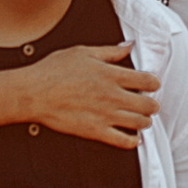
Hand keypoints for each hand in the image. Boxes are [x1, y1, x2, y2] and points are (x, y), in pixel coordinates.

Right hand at [23, 44, 157, 146]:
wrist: (34, 92)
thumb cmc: (53, 71)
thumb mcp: (83, 52)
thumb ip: (110, 51)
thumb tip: (128, 46)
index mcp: (112, 75)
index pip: (148, 81)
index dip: (153, 83)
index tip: (150, 84)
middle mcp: (113, 96)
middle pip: (149, 105)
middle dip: (151, 104)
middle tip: (148, 103)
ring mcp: (106, 115)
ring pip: (140, 123)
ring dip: (144, 121)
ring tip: (140, 118)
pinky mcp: (96, 131)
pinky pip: (124, 141)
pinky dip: (133, 141)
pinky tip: (132, 137)